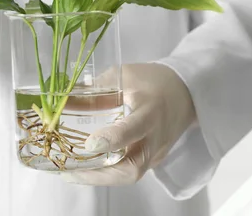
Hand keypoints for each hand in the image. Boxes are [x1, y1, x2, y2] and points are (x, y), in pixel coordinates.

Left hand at [62, 63, 195, 184]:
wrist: (187, 93)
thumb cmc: (153, 80)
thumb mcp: (125, 75)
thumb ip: (96, 89)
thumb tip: (64, 101)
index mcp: (151, 111)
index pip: (133, 129)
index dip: (112, 139)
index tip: (89, 144)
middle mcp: (156, 137)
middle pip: (132, 168)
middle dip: (100, 175)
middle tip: (70, 171)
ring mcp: (156, 152)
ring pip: (130, 175)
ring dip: (99, 177)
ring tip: (70, 172)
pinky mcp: (153, 159)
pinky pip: (129, 171)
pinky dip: (107, 173)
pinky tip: (86, 167)